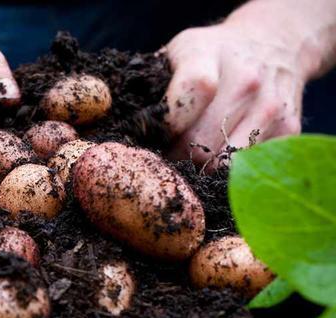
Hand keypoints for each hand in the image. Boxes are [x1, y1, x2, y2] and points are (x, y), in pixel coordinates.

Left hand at [164, 0, 335, 165]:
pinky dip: (229, 172)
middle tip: (168, 154)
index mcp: (209, 56)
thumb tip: (130, 123)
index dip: (167, 125)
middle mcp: (245, 81)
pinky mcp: (288, 130)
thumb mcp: (178, 51)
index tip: (157, 133)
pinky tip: (220, 154)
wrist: (273, 43)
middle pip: (200, 144)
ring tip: (192, 157)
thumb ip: (153, 83)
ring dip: (202, 169)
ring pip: (224, 165)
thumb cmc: (213, 54)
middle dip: (176, 157)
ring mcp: (270, 108)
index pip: (189, 96)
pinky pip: (249, 169)